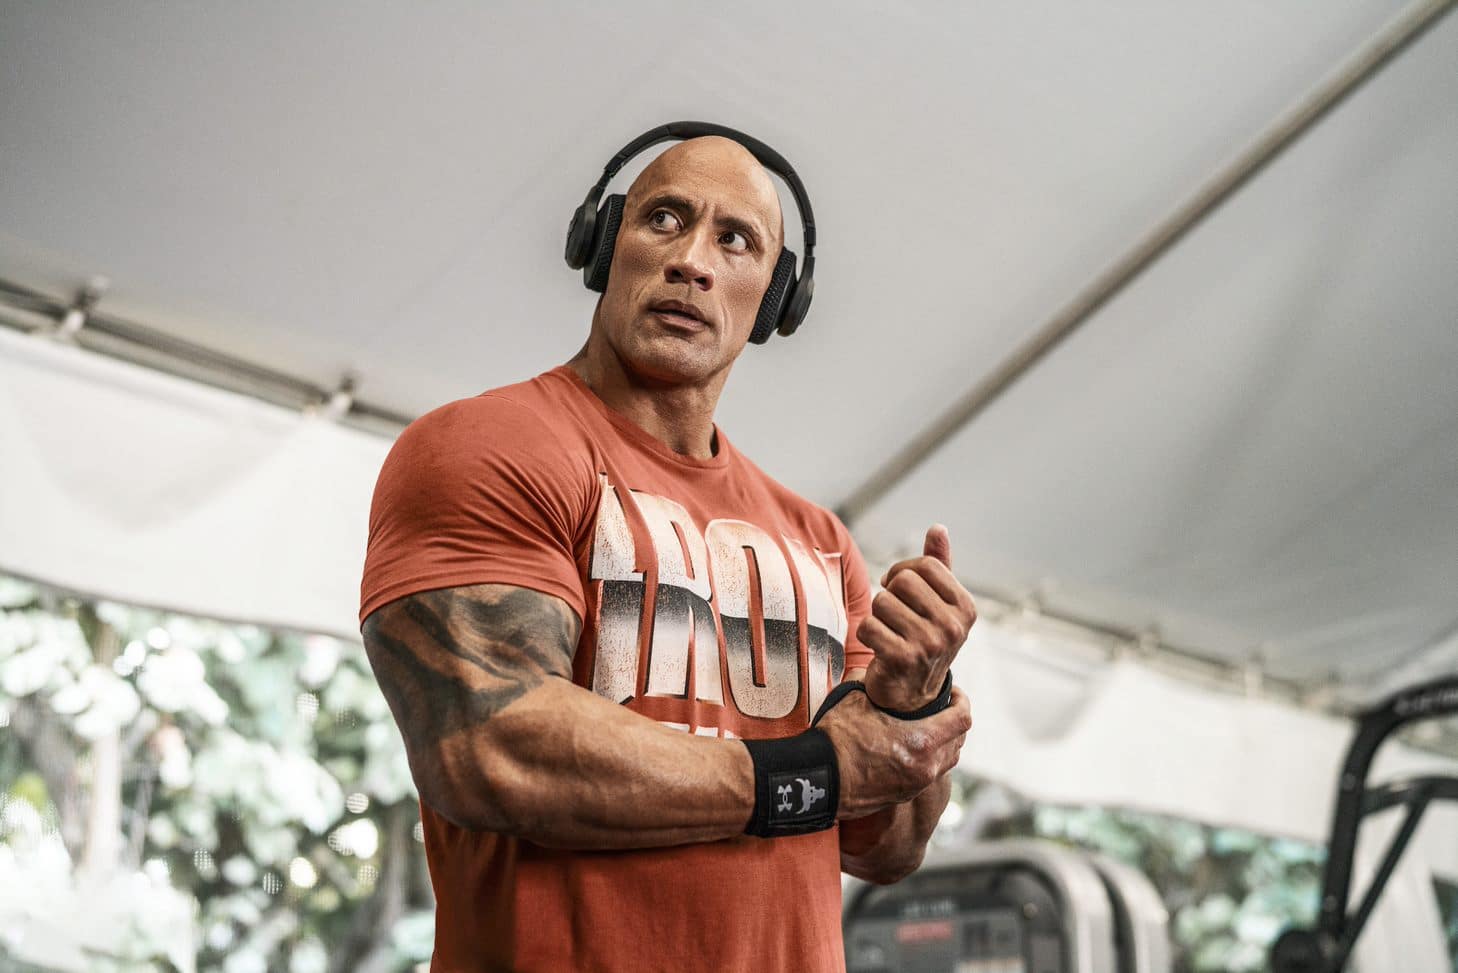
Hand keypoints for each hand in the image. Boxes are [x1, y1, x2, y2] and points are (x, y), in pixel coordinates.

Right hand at [817, 686, 971, 819]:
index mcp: (922, 742)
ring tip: (927, 727)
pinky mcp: (904, 795)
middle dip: (953, 721)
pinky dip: (928, 758)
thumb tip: (877, 669)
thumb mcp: (856, 700)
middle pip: (959, 740)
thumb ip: (875, 683)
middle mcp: (926, 767)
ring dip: (943, 742)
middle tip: (939, 707)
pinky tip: (909, 746)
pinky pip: (929, 773)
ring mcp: (916, 785)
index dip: (962, 700)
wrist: (818, 780)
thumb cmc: (836, 741)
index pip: (962, 718)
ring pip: (946, 760)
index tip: (953, 692)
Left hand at [860, 524, 976, 711]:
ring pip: (881, 602)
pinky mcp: (902, 660)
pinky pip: (867, 626)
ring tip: (889, 633)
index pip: (924, 565)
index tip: (901, 591)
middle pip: (902, 580)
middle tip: (894, 617)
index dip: (903, 572)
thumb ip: (938, 565)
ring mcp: (930, 645)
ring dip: (877, 616)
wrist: (910, 693)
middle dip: (890, 594)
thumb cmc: (922, 637)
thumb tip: (938, 528)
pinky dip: (866, 634)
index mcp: (966, 608)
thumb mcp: (936, 602)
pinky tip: (879, 647)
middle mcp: (953, 627)